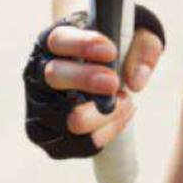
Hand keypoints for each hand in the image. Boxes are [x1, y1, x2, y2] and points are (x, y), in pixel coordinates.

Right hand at [23, 7, 164, 158]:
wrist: (100, 76)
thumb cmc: (114, 53)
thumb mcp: (136, 39)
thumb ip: (143, 50)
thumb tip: (136, 82)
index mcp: (54, 42)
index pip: (58, 40)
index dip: (83, 45)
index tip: (110, 51)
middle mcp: (39, 73)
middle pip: (54, 75)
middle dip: (86, 79)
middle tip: (114, 82)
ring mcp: (40, 106)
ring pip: (71, 118)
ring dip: (106, 113)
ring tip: (125, 99)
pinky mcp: (49, 136)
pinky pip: (81, 143)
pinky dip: (107, 132)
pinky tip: (120, 115)